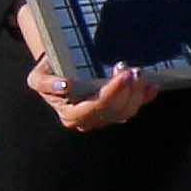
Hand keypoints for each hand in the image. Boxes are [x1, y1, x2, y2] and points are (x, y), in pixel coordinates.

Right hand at [16, 0, 151, 132]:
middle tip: (134, 69)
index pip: (96, 107)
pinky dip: (145, 97)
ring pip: (127, 111)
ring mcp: (103, 118)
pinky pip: (134, 107)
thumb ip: (45, 83)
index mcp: (71, 115)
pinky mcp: (115, 111)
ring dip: (137, 92)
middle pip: (115, 110)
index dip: (112, 92)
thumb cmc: (49, 73)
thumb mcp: (38, 78)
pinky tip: (151, 86)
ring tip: (138, 71)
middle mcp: (88, 121)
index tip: (123, 74)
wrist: (58, 71)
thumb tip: (64, 86)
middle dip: (128, 90)